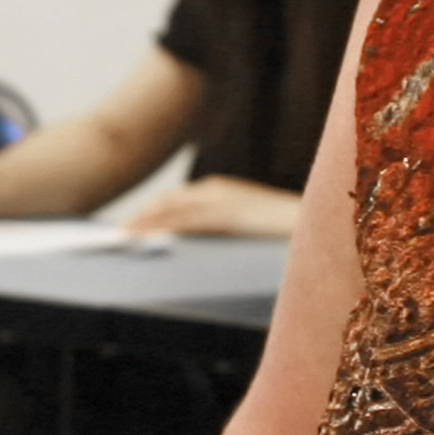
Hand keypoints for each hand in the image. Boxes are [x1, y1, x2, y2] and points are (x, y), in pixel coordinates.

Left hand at [129, 175, 298, 241]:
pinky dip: (163, 228)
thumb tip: (200, 244)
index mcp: (220, 190)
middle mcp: (216, 190)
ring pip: (172, 209)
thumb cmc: (284, 231)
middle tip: (118, 233)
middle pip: (167, 201)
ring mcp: (221, 200)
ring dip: (145, 221)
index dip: (150, 211)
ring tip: (123, 237)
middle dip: (141, 215)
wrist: (315, 224)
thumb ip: (222, 230)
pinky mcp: (228, 214)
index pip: (175, 200)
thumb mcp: (245, 227)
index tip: (129, 225)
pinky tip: (147, 237)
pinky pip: (188, 221)